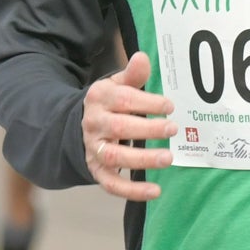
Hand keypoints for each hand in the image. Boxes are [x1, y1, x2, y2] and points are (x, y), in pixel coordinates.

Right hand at [81, 50, 175, 199]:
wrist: (76, 127)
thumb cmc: (109, 104)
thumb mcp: (116, 85)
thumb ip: (132, 75)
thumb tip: (142, 58)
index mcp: (99, 98)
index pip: (123, 99)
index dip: (147, 102)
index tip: (169, 106)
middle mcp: (94, 123)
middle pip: (120, 127)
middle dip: (148, 129)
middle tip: (173, 129)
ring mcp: (94, 148)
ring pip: (116, 156)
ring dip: (143, 159)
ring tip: (168, 158)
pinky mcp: (97, 170)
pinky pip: (112, 184)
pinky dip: (132, 191)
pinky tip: (155, 191)